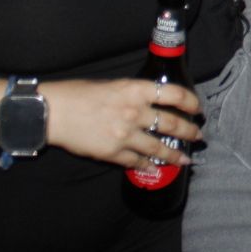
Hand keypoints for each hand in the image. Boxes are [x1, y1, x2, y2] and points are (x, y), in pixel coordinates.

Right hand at [42, 78, 202, 168]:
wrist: (52, 112)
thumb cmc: (78, 93)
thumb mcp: (112, 85)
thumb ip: (133, 93)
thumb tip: (149, 101)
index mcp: (136, 90)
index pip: (175, 94)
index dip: (191, 102)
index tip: (197, 108)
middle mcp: (135, 111)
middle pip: (173, 123)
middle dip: (190, 131)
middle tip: (198, 135)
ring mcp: (126, 134)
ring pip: (159, 148)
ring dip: (175, 154)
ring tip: (185, 158)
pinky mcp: (113, 152)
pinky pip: (137, 162)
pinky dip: (148, 165)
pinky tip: (155, 166)